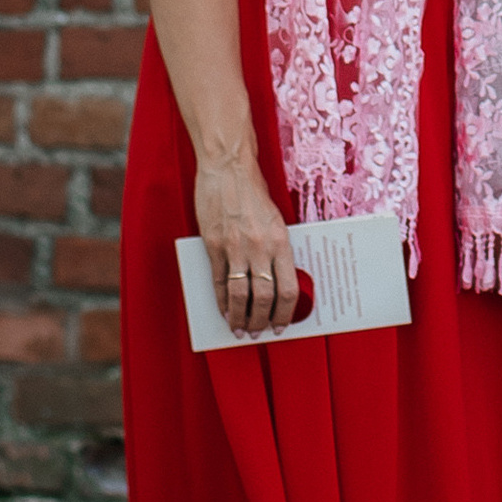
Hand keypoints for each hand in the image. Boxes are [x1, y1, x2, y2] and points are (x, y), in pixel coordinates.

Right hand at [195, 147, 303, 336]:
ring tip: (239, 330)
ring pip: (239, 294)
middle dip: (261, 321)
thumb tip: (279, 283)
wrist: (228, 168)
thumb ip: (278, 250)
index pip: (288, 288)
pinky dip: (221, 301)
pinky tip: (224, 311)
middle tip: (258, 333)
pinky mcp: (213, 244)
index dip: (285, 313)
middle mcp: (260, 247)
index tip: (281, 325)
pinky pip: (218, 281)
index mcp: (281, 241)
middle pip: (263, 297)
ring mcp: (234, 247)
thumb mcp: (276, 221)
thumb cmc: (254, 194)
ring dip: (239, 317)